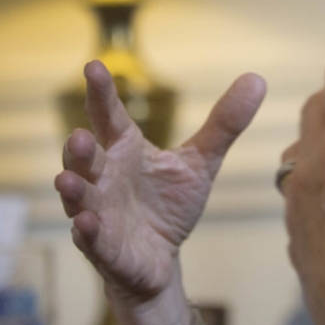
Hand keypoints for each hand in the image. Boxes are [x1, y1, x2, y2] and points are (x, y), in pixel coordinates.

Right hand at [55, 61, 265, 303]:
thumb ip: (224, 123)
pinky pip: (91, 238)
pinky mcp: (104, 247)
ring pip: (80, 197)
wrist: (162, 258)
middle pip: (86, 159)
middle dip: (79, 149)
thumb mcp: (201, 161)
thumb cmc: (170, 203)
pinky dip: (87, 231)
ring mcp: (100, 212)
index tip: (94, 66)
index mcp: (125, 150)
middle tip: (79, 136)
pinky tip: (85, 223)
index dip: (101, 93)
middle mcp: (106, 177)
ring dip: (73, 189)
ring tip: (67, 180)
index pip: (109, 116)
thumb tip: (256, 78)